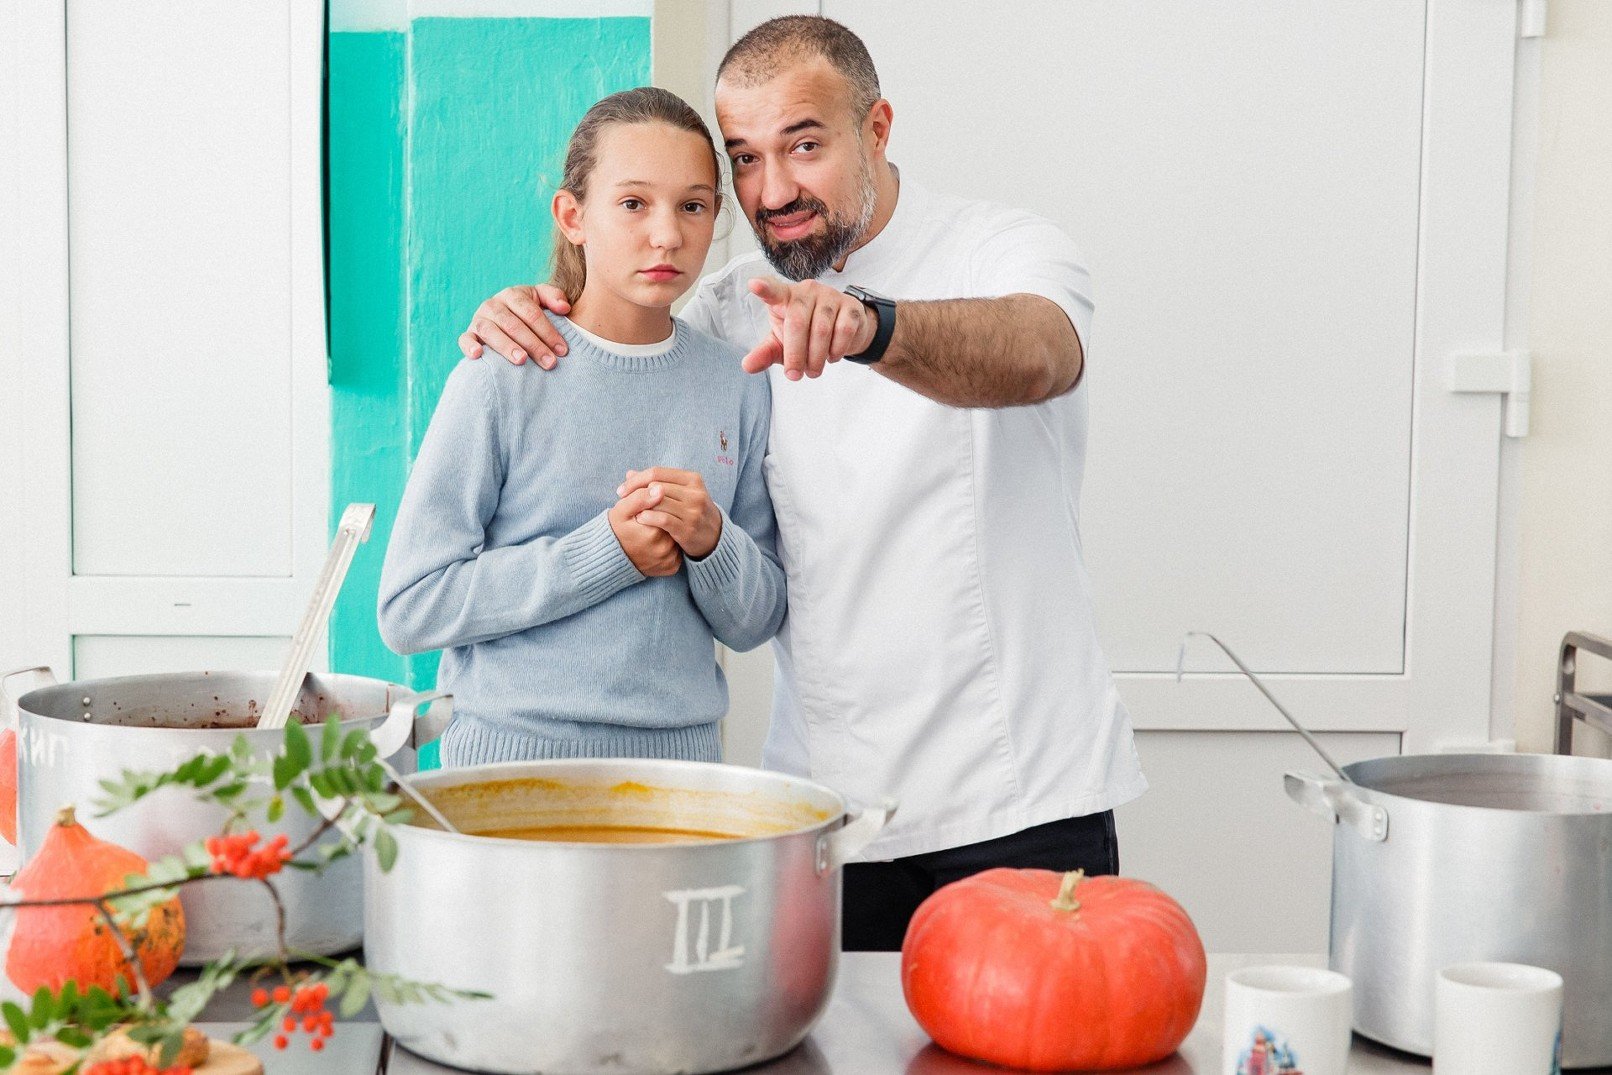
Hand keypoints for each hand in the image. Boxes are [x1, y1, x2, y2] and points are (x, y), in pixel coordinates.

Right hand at [458, 284, 572, 367]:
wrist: (504, 319)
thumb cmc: (528, 312)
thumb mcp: (541, 299)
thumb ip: (554, 297)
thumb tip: (564, 307)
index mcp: (512, 294)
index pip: (531, 313)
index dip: (548, 331)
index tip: (562, 350)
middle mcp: (493, 304)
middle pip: (513, 324)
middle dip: (533, 344)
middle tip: (549, 362)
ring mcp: (479, 319)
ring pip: (490, 331)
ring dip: (506, 346)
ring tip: (522, 360)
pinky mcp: (469, 333)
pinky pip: (465, 339)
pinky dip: (469, 346)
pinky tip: (478, 355)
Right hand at [608, 485, 681, 575]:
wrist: (611, 557)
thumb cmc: (616, 530)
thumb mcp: (621, 511)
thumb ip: (639, 498)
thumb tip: (660, 488)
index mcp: (653, 533)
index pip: (666, 509)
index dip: (656, 505)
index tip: (644, 510)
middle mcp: (665, 549)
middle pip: (673, 523)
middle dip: (664, 516)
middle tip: (647, 522)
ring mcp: (669, 560)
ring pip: (676, 535)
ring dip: (669, 529)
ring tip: (652, 530)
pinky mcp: (672, 567)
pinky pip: (677, 550)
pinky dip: (670, 543)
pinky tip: (657, 541)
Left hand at [617, 468, 722, 558]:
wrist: (715, 537)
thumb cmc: (691, 511)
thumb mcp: (680, 492)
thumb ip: (657, 482)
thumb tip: (629, 473)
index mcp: (693, 479)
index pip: (657, 472)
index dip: (636, 480)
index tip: (621, 490)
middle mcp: (695, 493)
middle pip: (655, 486)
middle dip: (635, 493)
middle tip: (622, 501)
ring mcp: (693, 511)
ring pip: (657, 502)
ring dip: (640, 506)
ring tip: (631, 511)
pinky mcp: (688, 529)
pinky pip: (662, 519)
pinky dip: (647, 518)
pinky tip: (640, 519)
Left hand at [741, 277, 877, 380]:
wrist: (844, 331)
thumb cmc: (805, 335)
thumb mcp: (782, 344)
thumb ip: (765, 352)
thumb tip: (747, 366)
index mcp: (785, 297)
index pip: (773, 291)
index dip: (764, 289)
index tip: (753, 285)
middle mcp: (807, 291)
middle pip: (798, 323)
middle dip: (796, 355)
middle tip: (795, 375)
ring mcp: (830, 296)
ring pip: (822, 330)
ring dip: (816, 358)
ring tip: (813, 370)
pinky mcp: (851, 306)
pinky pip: (843, 331)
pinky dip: (836, 350)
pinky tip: (832, 356)